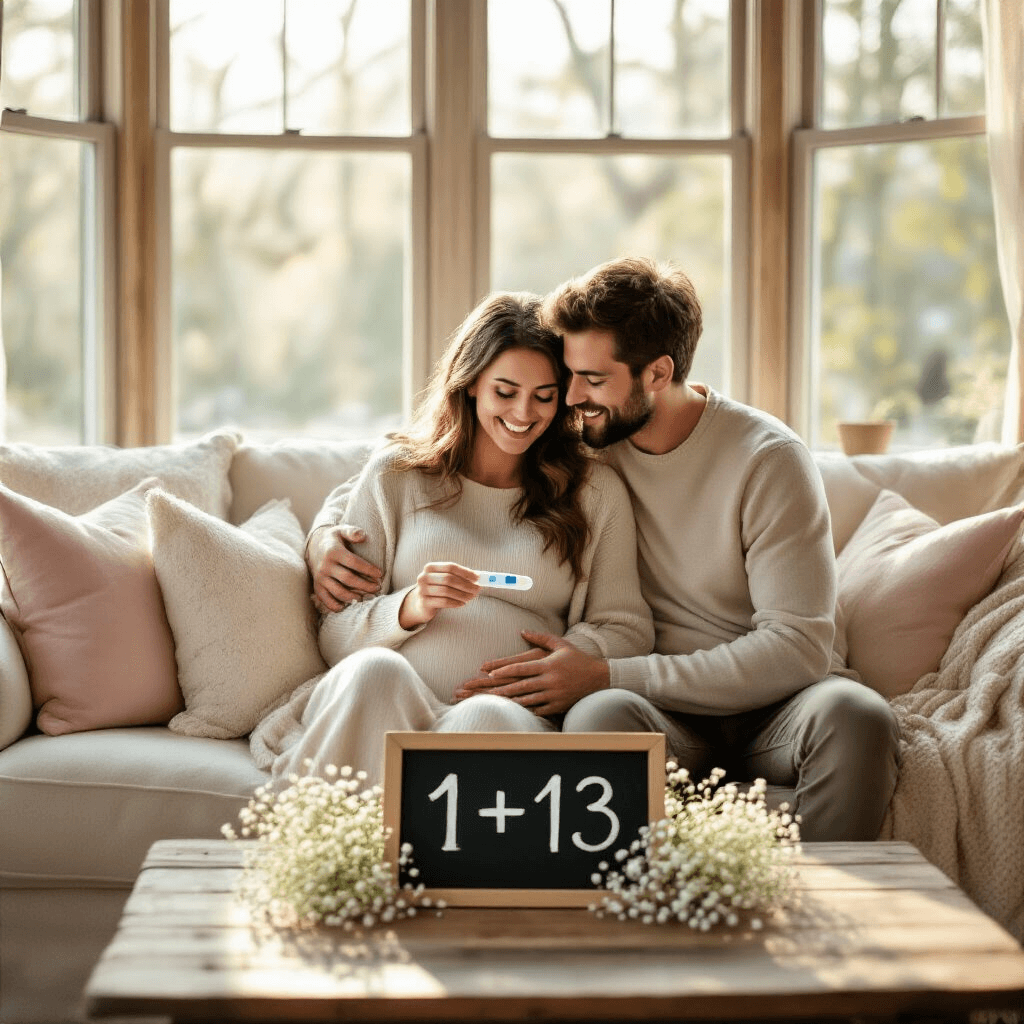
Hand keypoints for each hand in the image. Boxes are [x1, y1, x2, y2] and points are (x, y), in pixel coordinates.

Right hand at [307, 524, 382, 612]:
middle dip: (365, 585)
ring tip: (365, 597)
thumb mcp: (341, 530)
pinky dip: (335, 605)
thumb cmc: (334, 538)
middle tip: (377, 588)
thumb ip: (352, 532)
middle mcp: (325, 565)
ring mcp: (320, 577)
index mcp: (333, 551)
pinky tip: (346, 605)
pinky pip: (325, 599)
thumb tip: (363, 535)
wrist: (313, 545)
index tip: (380, 574)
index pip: (353, 562)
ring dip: (353, 596)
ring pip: (338, 591)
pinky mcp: (317, 586)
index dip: (368, 569)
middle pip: (348, 579)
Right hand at [399, 562, 480, 629]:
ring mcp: (422, 590)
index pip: (450, 567)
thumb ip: (459, 577)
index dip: (465, 572)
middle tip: (477, 590)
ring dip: (462, 595)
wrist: (420, 603)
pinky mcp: (424, 602)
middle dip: (466, 585)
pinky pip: (444, 602)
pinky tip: (462, 603)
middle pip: (449, 579)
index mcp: (430, 567)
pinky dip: (456, 602)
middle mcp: (424, 577)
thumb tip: (478, 577)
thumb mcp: (445, 580)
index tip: (477, 578)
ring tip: (471, 597)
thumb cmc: (437, 588)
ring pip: (447, 591)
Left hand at [453, 630, 609, 716]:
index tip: (491, 673)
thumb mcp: (561, 644)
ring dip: (511, 701)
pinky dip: (526, 710)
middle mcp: (550, 680)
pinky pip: (539, 709)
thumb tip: (522, 631)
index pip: (521, 668)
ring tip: (497, 702)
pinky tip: (515, 710)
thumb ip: (540, 637)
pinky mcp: (559, 705)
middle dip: (502, 688)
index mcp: (548, 665)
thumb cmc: (578, 659)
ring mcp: (555, 694)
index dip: (504, 671)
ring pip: (528, 699)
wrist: (599, 677)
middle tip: (487, 690)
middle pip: (521, 685)